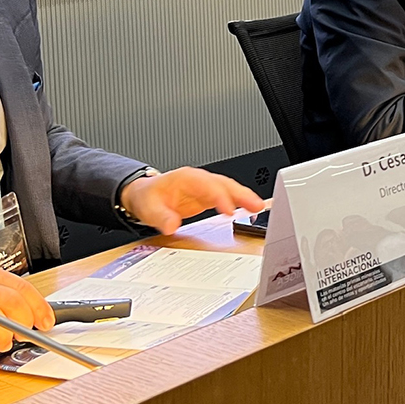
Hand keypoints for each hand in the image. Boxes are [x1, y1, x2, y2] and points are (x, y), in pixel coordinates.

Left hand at [120, 166, 266, 235]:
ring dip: (245, 197)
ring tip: (259, 207)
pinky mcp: (208, 197)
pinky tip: (250, 209)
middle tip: (256, 206)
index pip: (208, 186)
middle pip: (225, 184)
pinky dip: (240, 202)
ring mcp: (205, 188)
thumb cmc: (148, 197)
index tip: (230, 211)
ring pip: (230, 188)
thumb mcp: (149, 208)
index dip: (221, 198)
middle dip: (242, 194)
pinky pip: (228, 196)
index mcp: (187, 178)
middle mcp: (199, 180)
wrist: (145, 195)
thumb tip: (172, 225)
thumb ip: (161, 217)